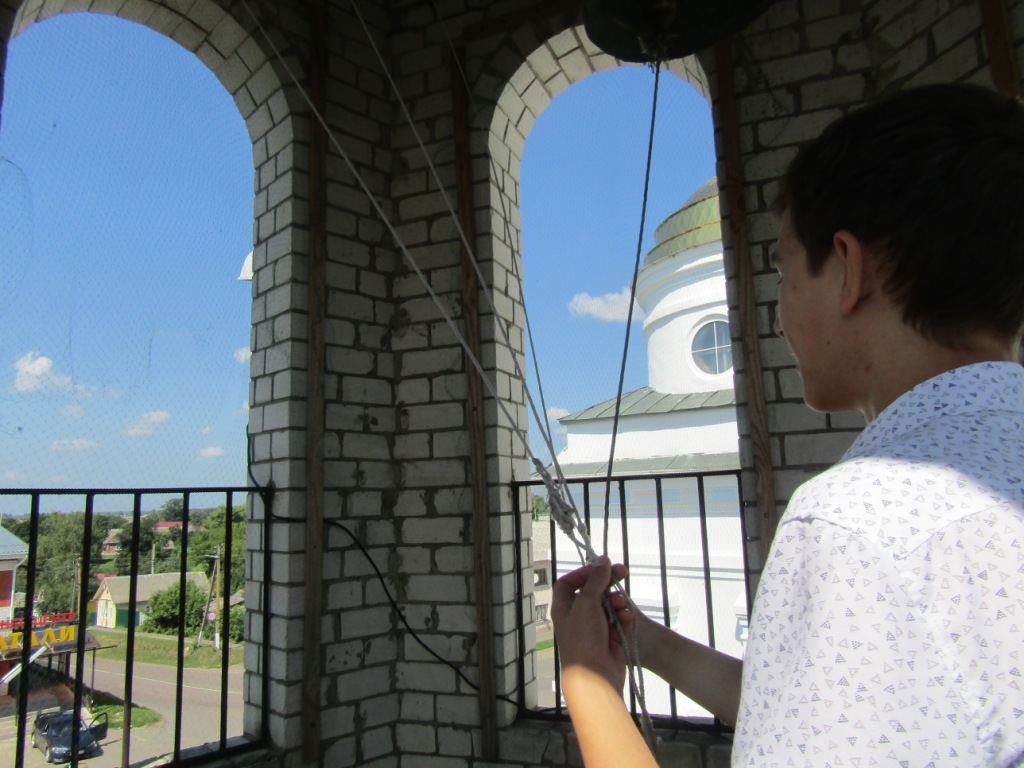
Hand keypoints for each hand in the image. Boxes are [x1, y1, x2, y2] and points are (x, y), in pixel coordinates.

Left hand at [550, 556, 630, 691]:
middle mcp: (578, 615)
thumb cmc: (583, 637)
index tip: (598, 567)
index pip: (568, 583)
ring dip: (617, 600)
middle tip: (623, 571)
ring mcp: (595, 625)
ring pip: (608, 603)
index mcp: (564, 607)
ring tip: (621, 605)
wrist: (596, 674)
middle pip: (593, 590)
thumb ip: (596, 579)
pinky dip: (623, 615)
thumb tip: (603, 559)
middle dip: (608, 582)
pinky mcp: (611, 635)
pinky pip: (619, 617)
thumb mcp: (587, 603)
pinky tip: (626, 618)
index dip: (582, 573)